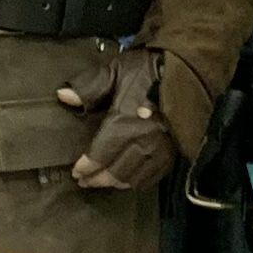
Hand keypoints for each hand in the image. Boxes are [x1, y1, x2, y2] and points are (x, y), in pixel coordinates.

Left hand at [58, 44, 183, 195]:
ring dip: (116, 182)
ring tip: (105, 182)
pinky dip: (139, 182)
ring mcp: (160, 150)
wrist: (190, 71)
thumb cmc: (149, 69)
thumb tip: (62, 97)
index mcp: (123, 123)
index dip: (87, 166)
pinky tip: (130, 180)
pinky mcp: (174, 152)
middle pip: (115, 171)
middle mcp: (141, 142)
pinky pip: (154, 176)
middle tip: (85, 182)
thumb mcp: (116, 71)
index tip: (76, 172)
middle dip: (98, 179)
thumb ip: (89, 87)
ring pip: (134, 177)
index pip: (100, 154)